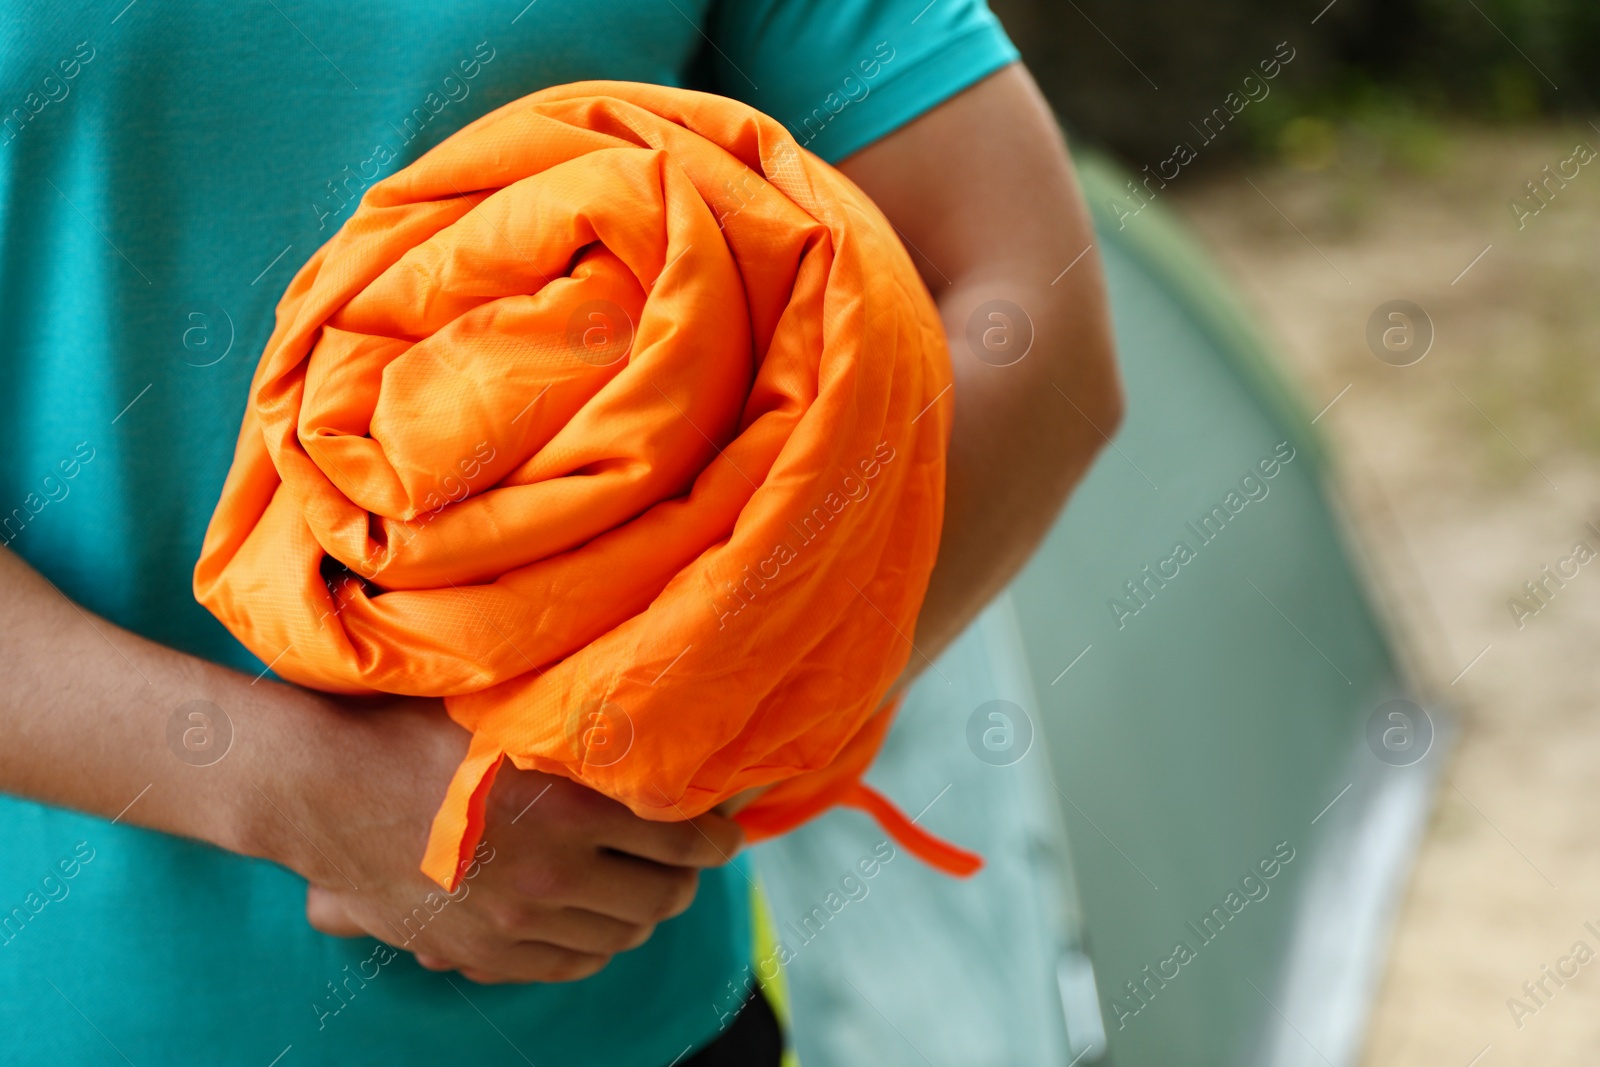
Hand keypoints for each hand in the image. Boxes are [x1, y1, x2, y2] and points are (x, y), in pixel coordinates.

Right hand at [272, 696, 744, 983]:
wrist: (326, 787)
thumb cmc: (420, 729)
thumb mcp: (514, 712)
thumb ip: (584, 730)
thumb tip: (658, 731)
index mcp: (573, 804)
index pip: (682, 837)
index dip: (715, 837)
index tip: (723, 830)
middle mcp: (555, 871)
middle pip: (663, 896)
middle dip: (687, 878)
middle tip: (690, 859)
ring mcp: (518, 921)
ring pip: (620, 935)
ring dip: (645, 913)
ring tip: (647, 888)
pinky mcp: (483, 952)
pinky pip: (569, 964)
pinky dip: (597, 946)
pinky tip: (600, 924)